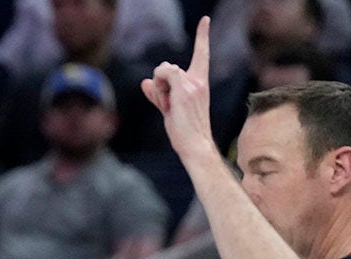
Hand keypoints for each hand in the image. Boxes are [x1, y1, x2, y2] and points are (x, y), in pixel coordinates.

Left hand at [140, 16, 216, 160]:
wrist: (195, 146)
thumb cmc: (185, 132)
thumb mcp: (169, 110)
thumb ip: (157, 94)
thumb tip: (144, 82)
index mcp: (200, 83)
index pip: (202, 54)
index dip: (203, 36)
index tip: (206, 19)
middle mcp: (198, 80)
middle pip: (168, 67)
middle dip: (160, 84)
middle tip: (167, 105)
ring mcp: (192, 84)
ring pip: (164, 70)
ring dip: (159, 88)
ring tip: (168, 107)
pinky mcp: (184, 88)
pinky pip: (164, 73)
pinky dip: (159, 86)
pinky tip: (166, 103)